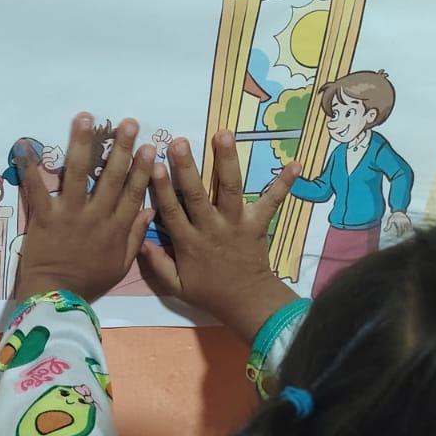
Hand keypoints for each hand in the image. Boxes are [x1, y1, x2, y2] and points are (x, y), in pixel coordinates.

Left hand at [12, 113, 154, 304]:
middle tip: (128, 123)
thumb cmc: (88, 283)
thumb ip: (135, 238)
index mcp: (116, 228)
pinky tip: (25, 144)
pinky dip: (29, 167)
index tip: (149, 147)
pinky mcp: (45, 216)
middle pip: (111, 177)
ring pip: (78, 173)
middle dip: (121, 148)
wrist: (55, 297)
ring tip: (86, 118)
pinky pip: (37, 188)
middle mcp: (96, 215)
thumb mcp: (120, 266)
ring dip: (82, 143)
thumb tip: (150, 212)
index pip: (133, 193)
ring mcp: (70, 213)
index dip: (142, 169)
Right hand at [140, 130, 298, 343]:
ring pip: (230, 189)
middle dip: (188, 167)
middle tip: (180, 141)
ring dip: (227, 161)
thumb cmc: (209, 291)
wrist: (246, 301)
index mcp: (188, 242)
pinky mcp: (258, 224)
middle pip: (197, 194)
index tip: (154, 165)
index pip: (171, 211)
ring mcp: (236, 224)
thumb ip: (157, 263)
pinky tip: (296, 164)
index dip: (162, 188)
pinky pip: (272, 202)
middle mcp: (211, 228)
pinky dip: (284, 184)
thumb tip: (138, 240)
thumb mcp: (176, 285)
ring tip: (224, 134)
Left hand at [385, 209, 412, 237]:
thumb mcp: (390, 221)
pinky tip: (407, 229)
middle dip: (402, 233)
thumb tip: (384, 230)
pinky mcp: (408, 220)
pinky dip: (408, 228)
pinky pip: (409, 225)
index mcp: (399, 223)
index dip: (399, 234)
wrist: (398, 211)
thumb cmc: (393, 216)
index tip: (398, 236)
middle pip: (403, 230)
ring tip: (403, 233)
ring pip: (406, 228)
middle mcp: (403, 223)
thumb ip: (388, 226)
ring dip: (405, 231)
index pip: (400, 230)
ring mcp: (406, 221)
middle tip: (400, 235)